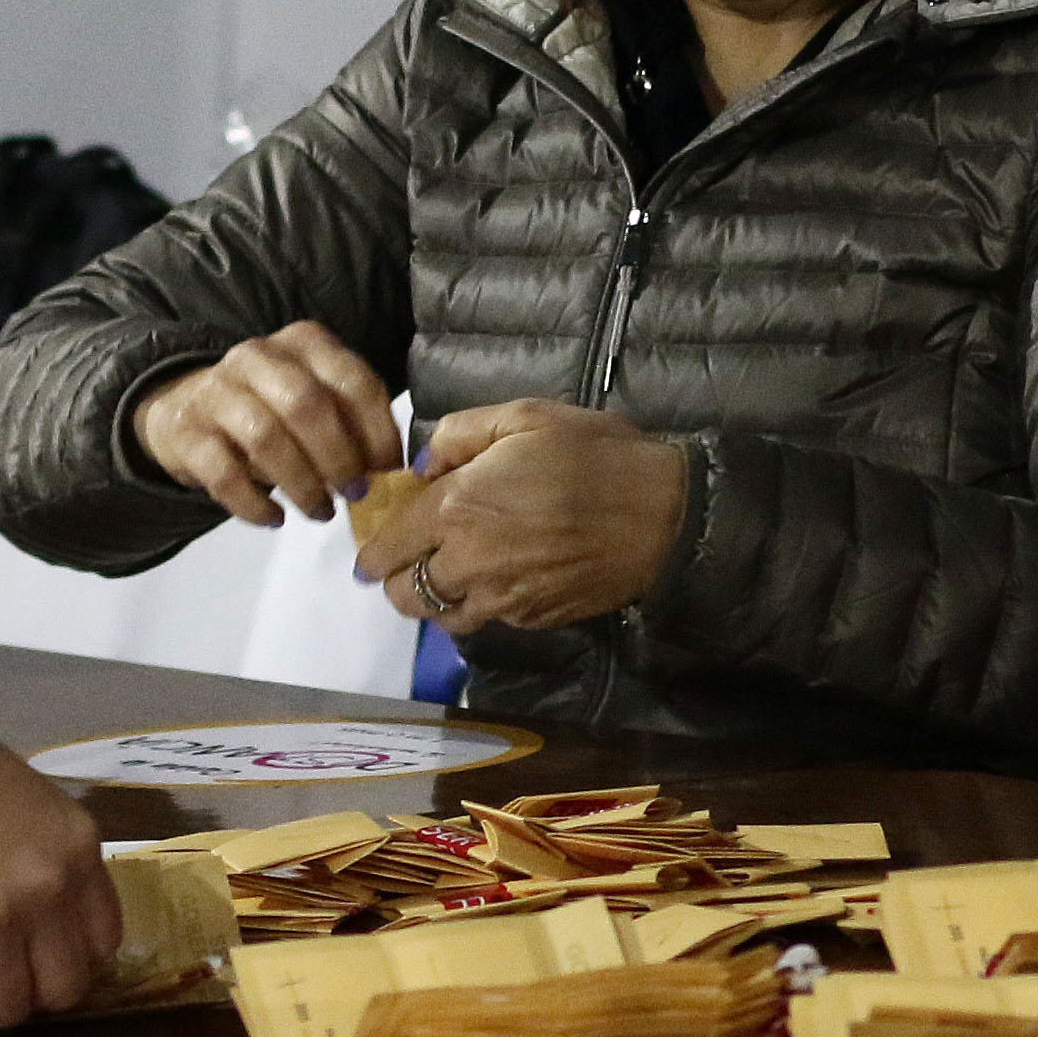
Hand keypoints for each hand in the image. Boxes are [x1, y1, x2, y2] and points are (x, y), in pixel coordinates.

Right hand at [0, 715, 123, 1031]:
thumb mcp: (12, 790)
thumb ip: (30, 847)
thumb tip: (15, 888)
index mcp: (73, 848)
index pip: (102, 938)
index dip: (65, 956)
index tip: (34, 956)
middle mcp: (47, 893)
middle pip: (63, 988)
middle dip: (25, 991)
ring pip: (4, 1011)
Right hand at [132, 321, 399, 525]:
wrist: (182, 408)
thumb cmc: (269, 407)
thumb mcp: (313, 398)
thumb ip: (350, 420)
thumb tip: (391, 469)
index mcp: (303, 343)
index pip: (352, 380)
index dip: (378, 429)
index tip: (389, 469)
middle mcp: (258, 357)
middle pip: (307, 405)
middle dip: (339, 456)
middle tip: (356, 493)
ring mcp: (216, 391)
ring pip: (266, 437)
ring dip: (302, 483)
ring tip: (321, 512)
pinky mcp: (186, 433)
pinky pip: (223, 473)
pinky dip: (254, 504)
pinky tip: (275, 519)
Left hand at [372, 395, 690, 635]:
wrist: (664, 515)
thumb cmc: (596, 454)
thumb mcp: (525, 416)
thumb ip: (460, 434)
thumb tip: (427, 466)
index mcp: (457, 508)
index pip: (387, 545)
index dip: (372, 550)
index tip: (372, 550)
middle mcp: (468, 562)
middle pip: (402, 594)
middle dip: (397, 578)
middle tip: (413, 559)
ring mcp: (501, 599)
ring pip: (441, 616)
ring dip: (436, 599)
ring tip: (453, 575)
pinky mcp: (532, 620)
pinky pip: (486, 621)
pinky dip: (479, 606)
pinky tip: (501, 579)